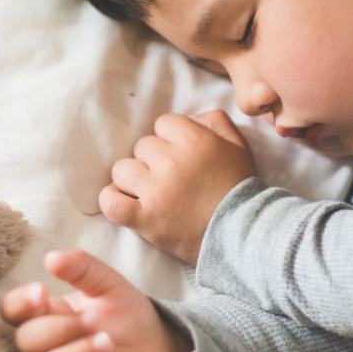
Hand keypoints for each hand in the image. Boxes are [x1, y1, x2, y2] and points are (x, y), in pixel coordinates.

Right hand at [1, 249, 193, 351]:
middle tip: (93, 320)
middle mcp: (47, 347)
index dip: (20, 303)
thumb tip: (51, 257)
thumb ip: (83, 268)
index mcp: (48, 314)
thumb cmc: (129, 316)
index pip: (14, 311)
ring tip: (106, 341)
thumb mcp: (110, 285)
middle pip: (26, 341)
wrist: (161, 349)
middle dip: (58, 328)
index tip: (42, 292)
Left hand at [99, 109, 255, 263]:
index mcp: (194, 140)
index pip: (162, 124)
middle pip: (142, 146)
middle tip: (170, 179)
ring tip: (149, 193)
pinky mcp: (144, 219)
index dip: (170, 140)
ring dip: (133, 180)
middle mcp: (171, 162)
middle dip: (153, 160)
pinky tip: (124, 202)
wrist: (241, 234)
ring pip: (122, 170)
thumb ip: (215, 121)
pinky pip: (111, 202)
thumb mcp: (239, 146)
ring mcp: (155, 191)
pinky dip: (112, 200)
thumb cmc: (240, 189)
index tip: (181, 157)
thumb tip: (190, 118)